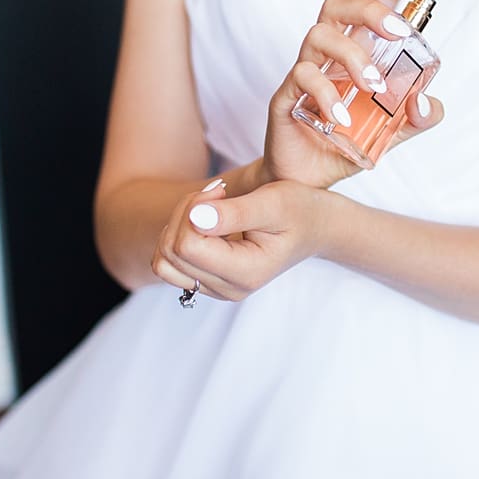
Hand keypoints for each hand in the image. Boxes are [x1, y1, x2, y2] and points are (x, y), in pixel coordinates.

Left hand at [151, 179, 325, 301]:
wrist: (314, 226)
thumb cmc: (298, 210)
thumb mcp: (273, 203)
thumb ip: (235, 213)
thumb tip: (196, 218)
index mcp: (246, 273)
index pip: (187, 246)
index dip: (193, 210)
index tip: (219, 190)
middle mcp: (228, 289)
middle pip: (171, 251)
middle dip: (185, 212)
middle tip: (216, 192)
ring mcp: (216, 288)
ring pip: (163, 260)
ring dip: (178, 224)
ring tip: (209, 206)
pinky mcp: (208, 281)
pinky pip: (169, 263)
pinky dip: (178, 236)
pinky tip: (204, 220)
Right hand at [263, 0, 444, 187]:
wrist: (308, 182)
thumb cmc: (347, 144)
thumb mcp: (394, 132)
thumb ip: (418, 115)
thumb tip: (425, 100)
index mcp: (352, 51)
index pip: (362, 3)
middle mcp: (326, 55)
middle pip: (336, 6)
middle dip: (369, 9)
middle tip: (397, 32)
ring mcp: (303, 72)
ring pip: (318, 35)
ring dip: (352, 56)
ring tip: (373, 87)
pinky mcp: (285, 96)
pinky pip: (301, 78)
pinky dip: (327, 94)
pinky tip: (343, 118)